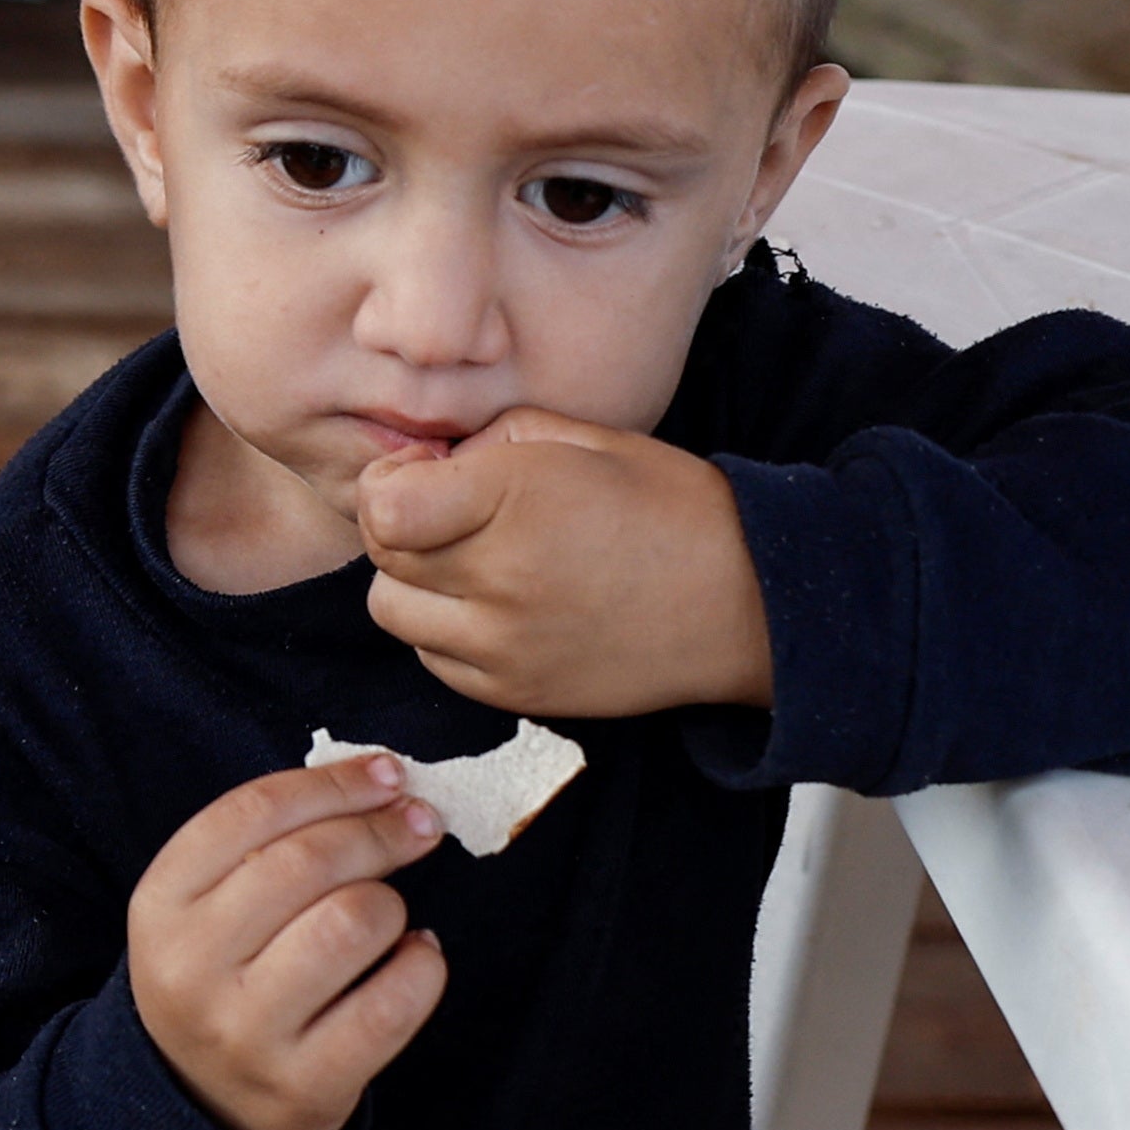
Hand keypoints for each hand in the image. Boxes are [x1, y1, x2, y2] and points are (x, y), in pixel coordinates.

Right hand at [130, 756, 451, 1129]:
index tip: (387, 775)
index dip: (333, 784)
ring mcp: (246, 1032)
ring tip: (388, 916)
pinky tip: (414, 958)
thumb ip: (269, 843)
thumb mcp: (207, 905)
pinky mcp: (305, 1084)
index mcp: (160, 905)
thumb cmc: (225, 974)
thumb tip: (381, 784)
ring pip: (351, 924)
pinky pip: (392, 1004)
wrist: (201, 1101)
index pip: (252, 813)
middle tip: (417, 826)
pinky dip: (423, 967)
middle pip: (307, 863)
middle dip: (379, 832)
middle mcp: (192, 968)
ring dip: (391, 905)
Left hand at [356, 409, 775, 719]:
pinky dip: (446, 632)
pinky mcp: (517, 692)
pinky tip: (495, 607)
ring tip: (471, 564)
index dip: (389, 484)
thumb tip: (431, 463)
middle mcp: (501, 579)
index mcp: (514, 501)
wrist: (747, 603)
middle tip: (450, 513)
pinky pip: (434, 659)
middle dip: (402, 527)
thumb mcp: (583, 438)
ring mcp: (505, 646)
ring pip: (394, 612)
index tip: (423, 475)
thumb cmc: (670, 507)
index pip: (382, 508)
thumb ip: (492, 438)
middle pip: (383, 558)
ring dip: (416, 583)